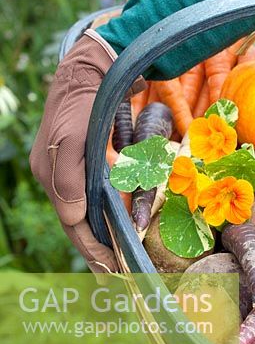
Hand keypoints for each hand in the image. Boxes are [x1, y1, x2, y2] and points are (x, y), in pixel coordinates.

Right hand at [30, 31, 139, 271]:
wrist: (93, 66)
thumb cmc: (85, 101)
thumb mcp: (76, 135)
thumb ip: (71, 175)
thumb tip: (75, 216)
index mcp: (50, 173)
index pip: (73, 223)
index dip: (93, 248)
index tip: (113, 269)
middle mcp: (54, 175)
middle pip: (76, 222)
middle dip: (95, 249)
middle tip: (116, 276)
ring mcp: (66, 167)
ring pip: (83, 211)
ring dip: (98, 236)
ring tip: (114, 262)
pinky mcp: (81, 159)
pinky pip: (90, 195)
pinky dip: (101, 215)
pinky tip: (112, 227)